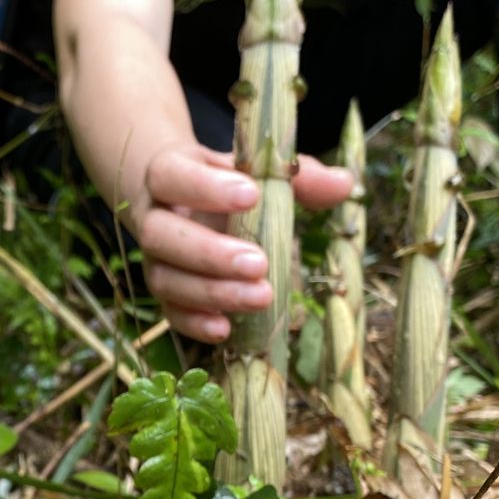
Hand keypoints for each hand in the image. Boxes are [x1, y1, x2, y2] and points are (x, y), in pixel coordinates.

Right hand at [136, 142, 353, 342]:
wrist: (176, 197)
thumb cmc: (223, 181)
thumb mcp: (255, 169)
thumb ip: (297, 175)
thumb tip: (344, 184)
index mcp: (169, 173)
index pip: (173, 176)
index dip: (206, 189)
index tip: (251, 196)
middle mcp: (154, 217)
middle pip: (162, 236)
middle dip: (210, 252)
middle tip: (259, 263)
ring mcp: (155, 258)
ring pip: (166, 279)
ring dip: (212, 292)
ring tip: (261, 297)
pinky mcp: (165, 292)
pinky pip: (170, 312)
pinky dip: (196, 323)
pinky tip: (226, 329)